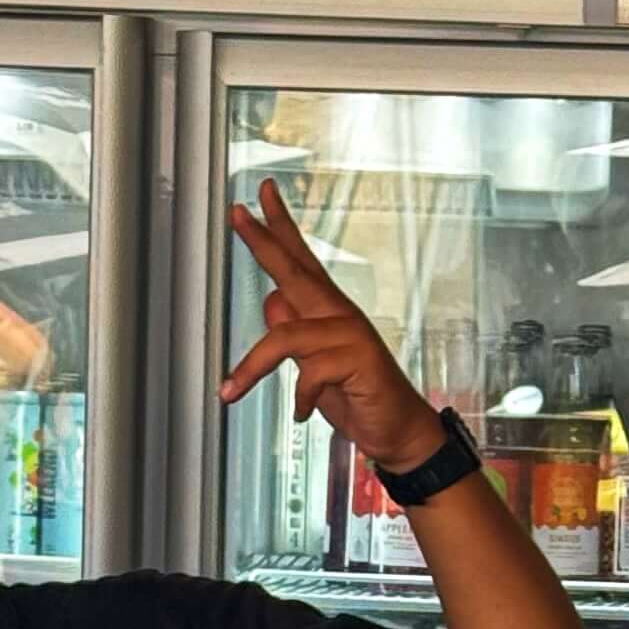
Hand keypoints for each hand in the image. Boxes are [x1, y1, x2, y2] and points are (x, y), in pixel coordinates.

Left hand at [221, 182, 439, 469]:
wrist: (397, 432)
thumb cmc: (356, 397)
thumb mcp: (311, 366)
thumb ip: (293, 335)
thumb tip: (273, 303)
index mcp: (326, 311)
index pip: (299, 260)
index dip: (279, 227)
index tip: (261, 196)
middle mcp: (338, 314)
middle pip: (295, 270)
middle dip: (264, 241)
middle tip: (238, 213)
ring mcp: (351, 334)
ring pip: (287, 335)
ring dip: (252, 366)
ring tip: (231, 389)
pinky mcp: (359, 359)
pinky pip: (310, 372)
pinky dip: (301, 397)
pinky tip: (304, 413)